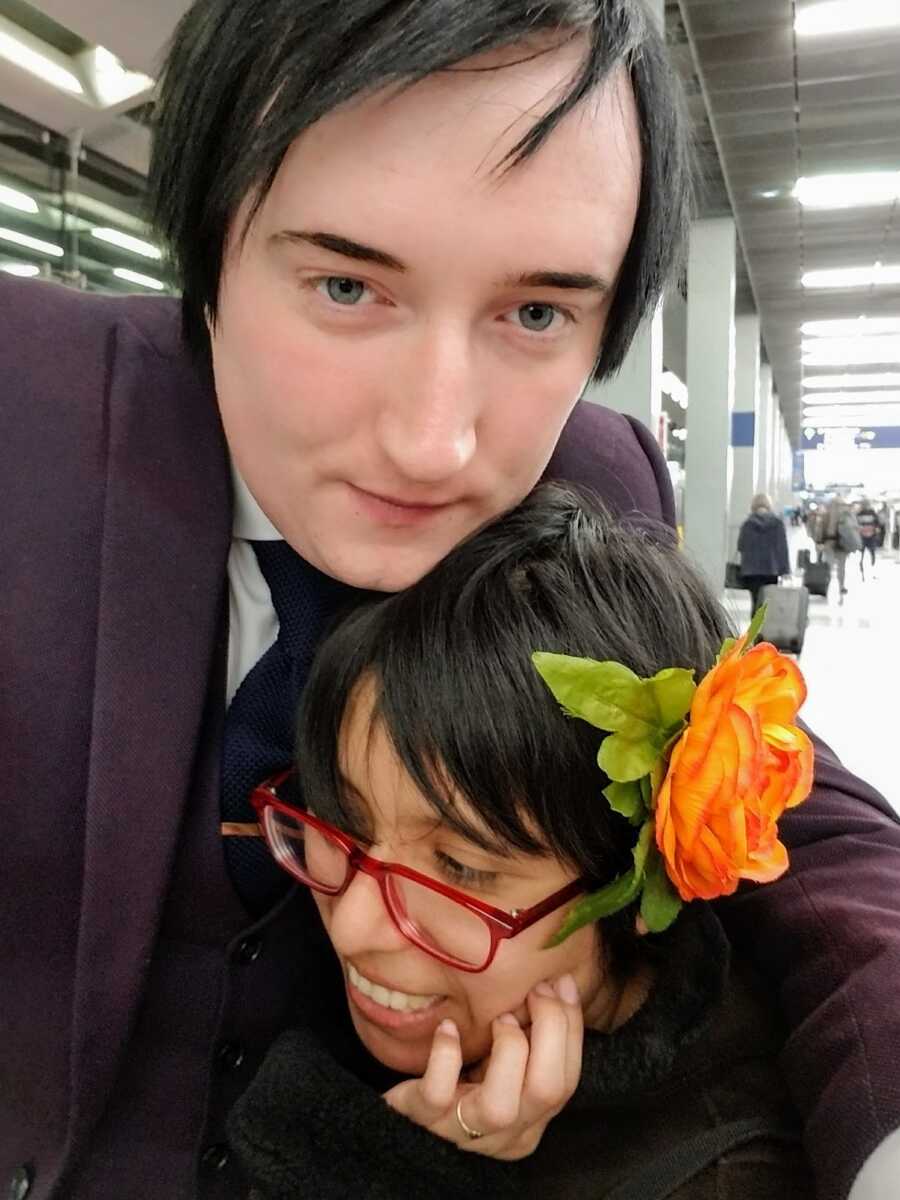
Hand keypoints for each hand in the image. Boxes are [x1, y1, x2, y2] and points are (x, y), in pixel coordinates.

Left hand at [383, 975, 582, 1159]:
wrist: (408, 1114)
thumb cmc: (465, 1077)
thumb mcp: (506, 1060)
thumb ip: (534, 1034)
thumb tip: (561, 984)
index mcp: (531, 1119)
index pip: (566, 1082)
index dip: (571, 1029)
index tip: (561, 983)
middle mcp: (505, 1133)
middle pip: (547, 1091)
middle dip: (550, 1030)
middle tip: (535, 992)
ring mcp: (463, 1131)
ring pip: (499, 1106)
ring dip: (509, 1049)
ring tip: (500, 1018)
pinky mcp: (423, 1120)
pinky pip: (437, 1095)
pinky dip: (445, 1056)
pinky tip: (448, 1028)